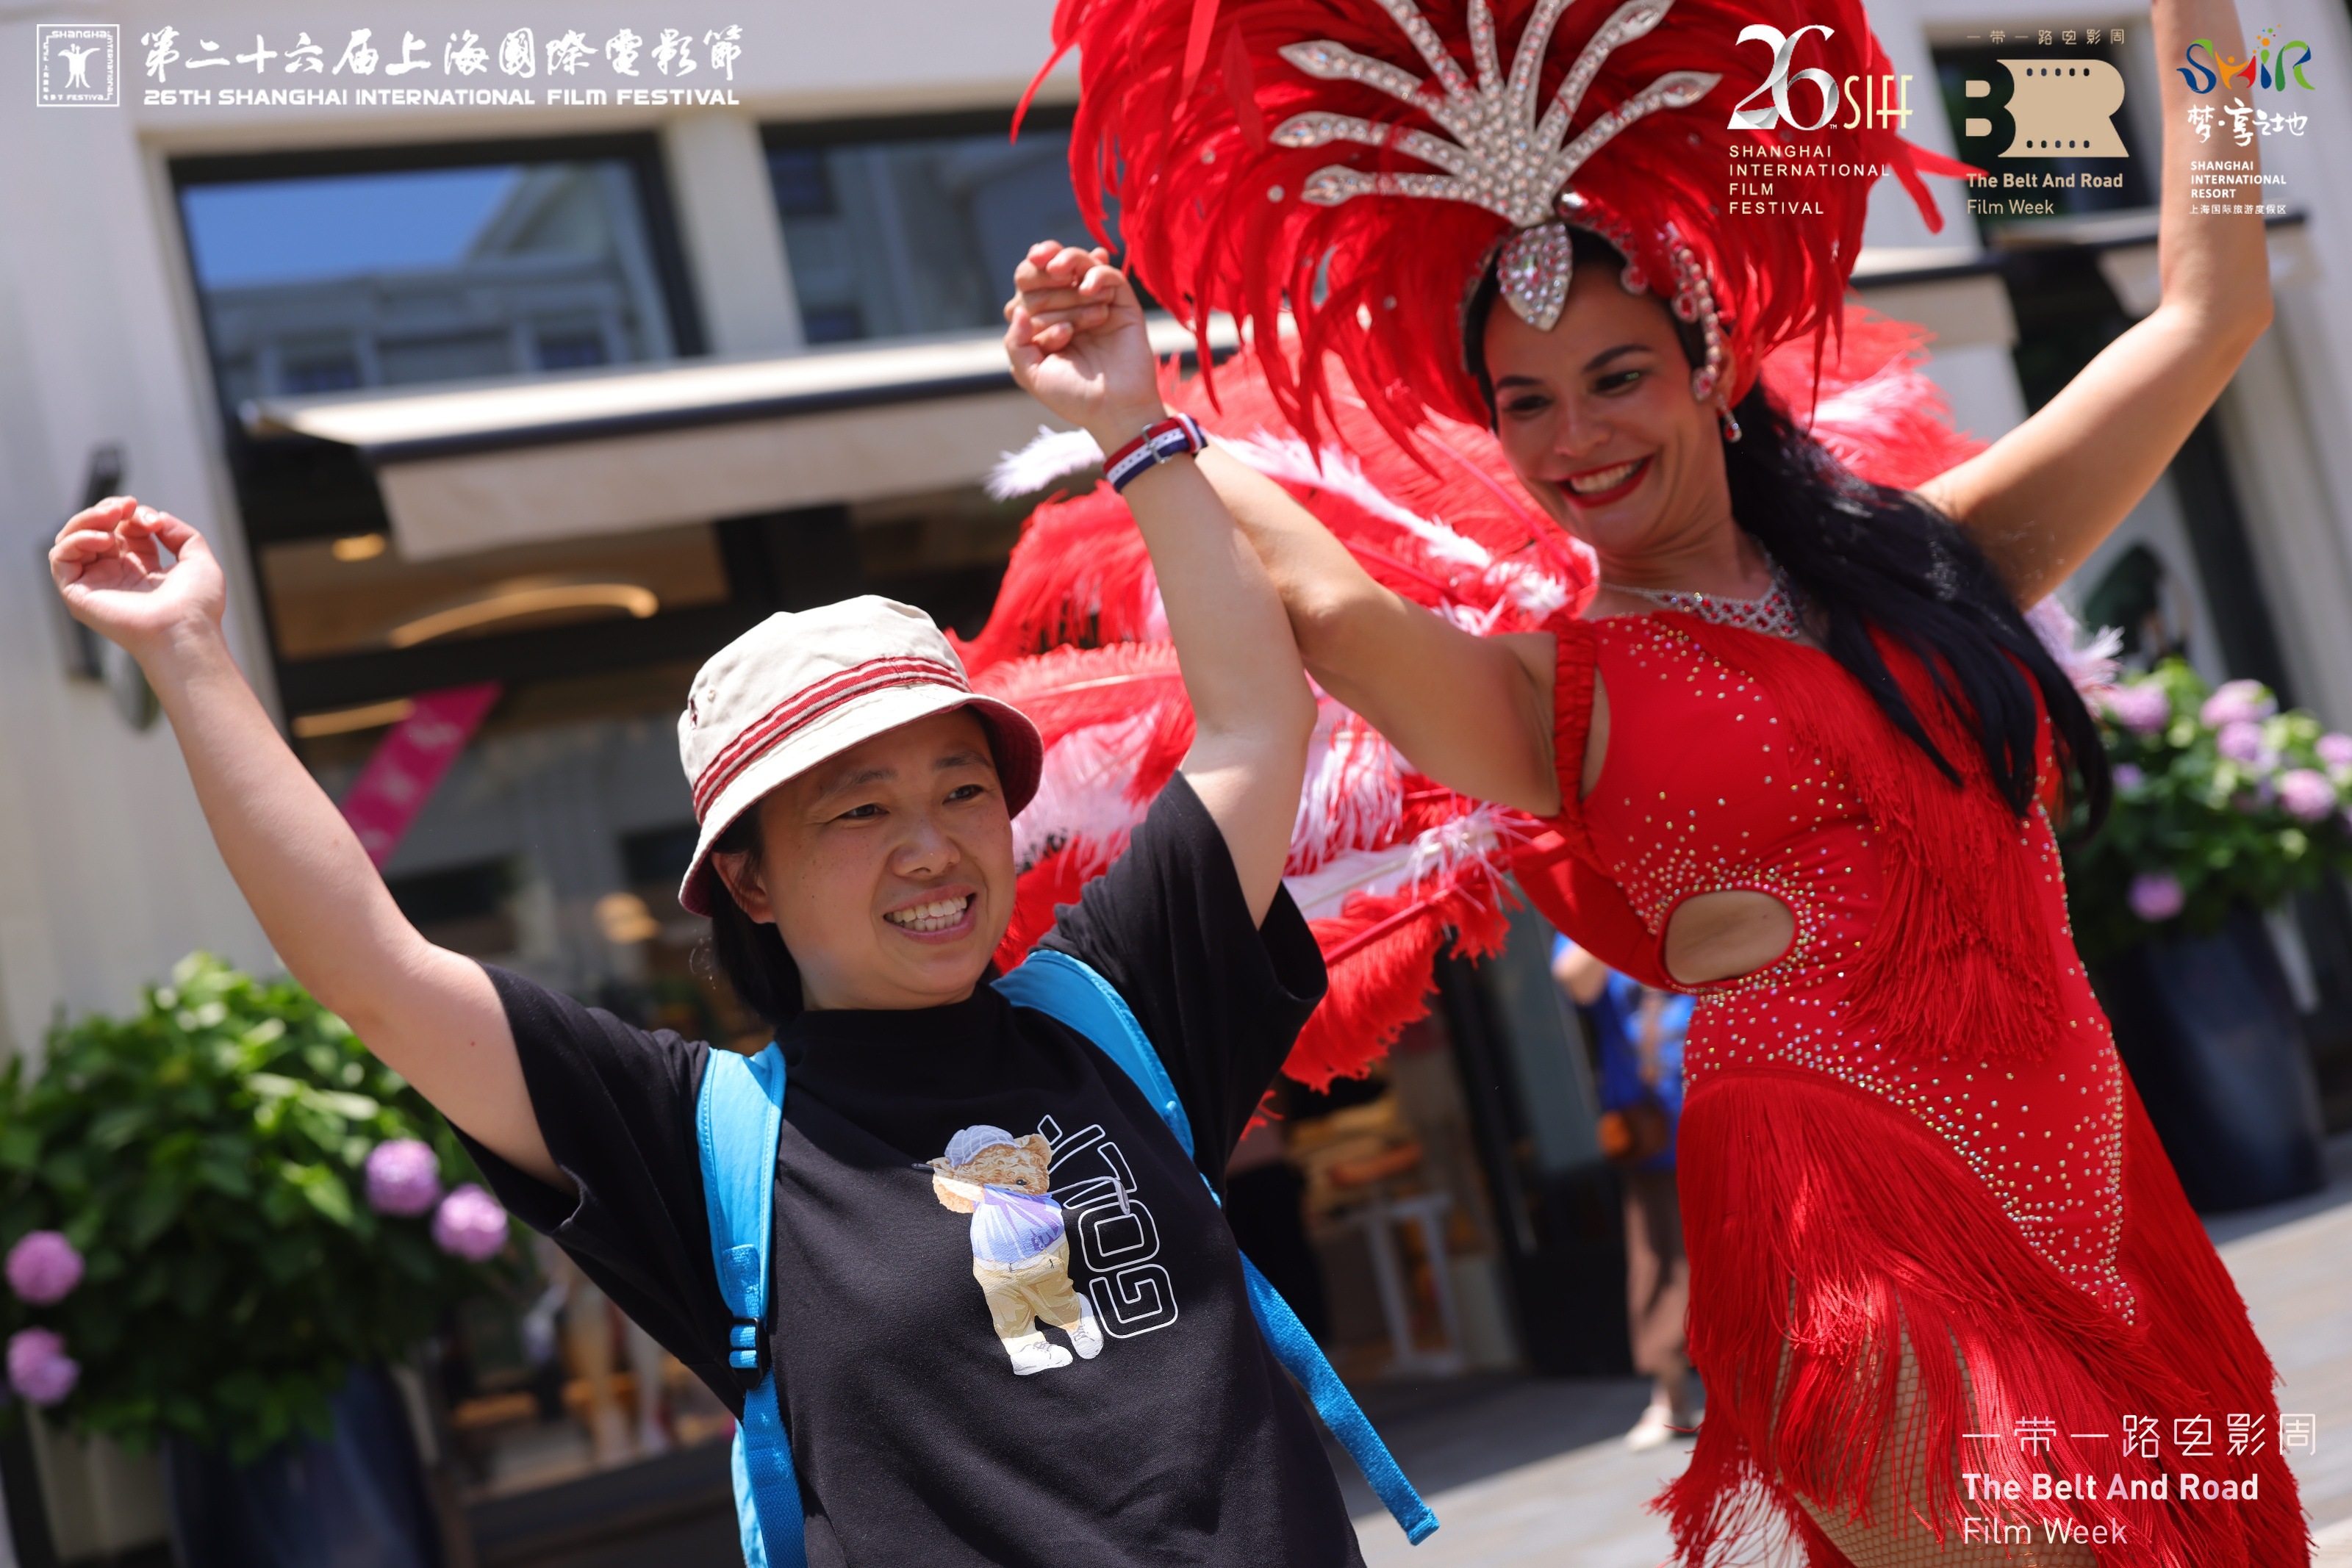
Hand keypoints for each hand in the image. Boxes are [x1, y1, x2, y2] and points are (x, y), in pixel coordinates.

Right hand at [50, 497, 226, 661]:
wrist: (185, 632)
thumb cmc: (197, 605)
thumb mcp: (197, 559)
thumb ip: (180, 533)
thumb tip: (155, 517)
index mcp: (141, 568)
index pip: (123, 528)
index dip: (134, 514)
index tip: (152, 518)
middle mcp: (115, 575)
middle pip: (94, 530)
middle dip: (107, 510)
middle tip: (126, 505)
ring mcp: (95, 583)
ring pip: (72, 539)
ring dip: (88, 519)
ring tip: (111, 517)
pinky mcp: (77, 593)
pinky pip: (60, 558)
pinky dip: (77, 540)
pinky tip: (104, 540)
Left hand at [1003, 240, 1165, 448]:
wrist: (1114, 410)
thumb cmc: (1073, 395)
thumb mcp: (1031, 373)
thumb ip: (1015, 343)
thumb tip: (1017, 310)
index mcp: (1044, 321)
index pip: (1027, 286)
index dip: (1028, 291)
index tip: (1041, 327)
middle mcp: (1068, 307)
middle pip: (1049, 269)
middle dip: (1046, 282)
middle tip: (1059, 316)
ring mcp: (1095, 302)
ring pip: (1078, 262)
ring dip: (1068, 261)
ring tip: (1063, 272)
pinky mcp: (1122, 303)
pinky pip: (1109, 274)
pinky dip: (1097, 274)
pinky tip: (1089, 290)